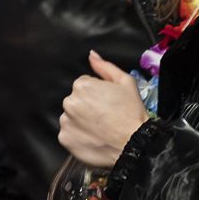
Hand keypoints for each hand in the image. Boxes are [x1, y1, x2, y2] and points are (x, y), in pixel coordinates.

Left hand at [58, 51, 147, 167]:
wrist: (133, 144)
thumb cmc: (131, 113)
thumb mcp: (125, 82)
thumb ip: (104, 66)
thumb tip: (91, 55)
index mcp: (82, 86)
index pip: (84, 85)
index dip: (98, 94)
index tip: (108, 103)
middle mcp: (69, 102)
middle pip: (76, 100)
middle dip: (87, 106)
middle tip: (105, 116)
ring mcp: (65, 122)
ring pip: (71, 117)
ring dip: (81, 121)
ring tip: (99, 128)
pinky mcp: (65, 139)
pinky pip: (69, 134)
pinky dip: (78, 136)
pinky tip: (93, 137)